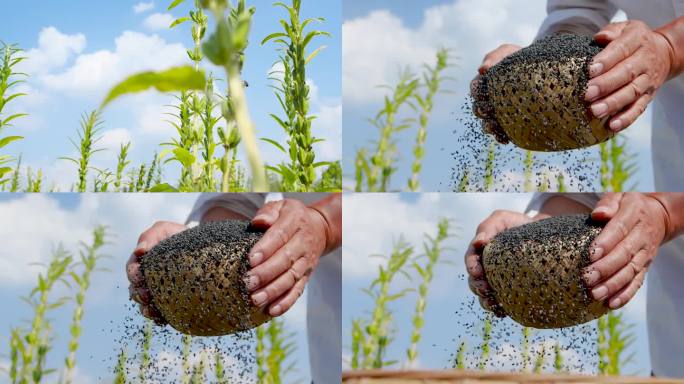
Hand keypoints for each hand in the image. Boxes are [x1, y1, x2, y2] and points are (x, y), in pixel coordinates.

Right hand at [126, 221, 186, 323]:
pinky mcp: (170, 300)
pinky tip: (164, 319)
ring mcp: (157, 290)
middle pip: (135, 290)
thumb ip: (150, 237)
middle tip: (145, 296)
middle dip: (138, 294)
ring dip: (146, 309)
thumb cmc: (177, 234)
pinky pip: (162, 312)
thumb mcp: (163, 229)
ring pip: (146, 304)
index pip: (132, 271)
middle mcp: (146, 279)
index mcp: (141, 263)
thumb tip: (139, 250)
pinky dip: (160, 317)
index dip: (133, 276)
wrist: (199, 245)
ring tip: (152, 311)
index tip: (139, 278)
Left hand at [246, 199, 328, 316]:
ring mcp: (306, 262)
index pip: (280, 236)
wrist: (320, 228)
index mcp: (295, 223)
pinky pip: (298, 290)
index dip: (266, 249)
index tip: (250, 260)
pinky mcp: (306, 276)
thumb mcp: (282, 206)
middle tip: (248, 283)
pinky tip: (272, 311)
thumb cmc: (291, 217)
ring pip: (291, 278)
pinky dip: (286, 302)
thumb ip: (268, 212)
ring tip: (255, 300)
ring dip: (273, 291)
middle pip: (285, 260)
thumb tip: (258, 223)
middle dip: (266, 273)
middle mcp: (303, 243)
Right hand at [465, 210, 533, 315]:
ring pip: (484, 295)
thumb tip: (479, 241)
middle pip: (474, 281)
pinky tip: (503, 311)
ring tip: (493, 303)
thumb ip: (488, 227)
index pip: (470, 261)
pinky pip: (502, 303)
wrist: (542, 233)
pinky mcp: (510, 290)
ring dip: (485, 301)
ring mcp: (497, 280)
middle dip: (476, 286)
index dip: (471, 268)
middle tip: (485, 289)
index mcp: (480, 251)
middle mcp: (486, 267)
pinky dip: (499, 309)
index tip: (477, 272)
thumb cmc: (518, 224)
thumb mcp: (502, 219)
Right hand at [471, 44, 520, 141]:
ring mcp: (498, 112)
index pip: (475, 88)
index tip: (480, 92)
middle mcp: (488, 99)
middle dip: (480, 111)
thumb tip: (482, 69)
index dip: (476, 91)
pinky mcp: (509, 121)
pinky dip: (501, 136)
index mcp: (484, 83)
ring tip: (493, 128)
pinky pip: (502, 132)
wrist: (541, 68)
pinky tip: (506, 139)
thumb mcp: (507, 52)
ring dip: (488, 126)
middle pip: (478, 108)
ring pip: (487, 122)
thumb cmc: (520, 57)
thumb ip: (494, 57)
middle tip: (487, 110)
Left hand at [583, 193, 667, 308]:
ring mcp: (644, 254)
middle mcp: (641, 237)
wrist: (660, 216)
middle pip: (624, 255)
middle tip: (586, 278)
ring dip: (613, 285)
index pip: (619, 230)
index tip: (590, 254)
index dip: (606, 243)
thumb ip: (608, 203)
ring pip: (630, 272)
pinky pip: (637, 282)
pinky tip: (611, 304)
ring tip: (595, 294)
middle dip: (605, 268)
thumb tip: (598, 214)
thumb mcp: (620, 197)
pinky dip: (625, 294)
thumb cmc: (629, 206)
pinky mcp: (645, 267)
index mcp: (633, 217)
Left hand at [585, 20, 673, 131]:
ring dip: (613, 103)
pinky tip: (612, 126)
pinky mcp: (648, 97)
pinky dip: (626, 119)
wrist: (664, 53)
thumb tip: (600, 37)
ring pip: (631, 93)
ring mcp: (647, 81)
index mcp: (637, 41)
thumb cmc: (634, 41)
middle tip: (587, 94)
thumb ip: (611, 31)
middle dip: (605, 85)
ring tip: (595, 111)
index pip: (621, 50)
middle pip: (626, 74)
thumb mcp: (625, 28)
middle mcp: (644, 62)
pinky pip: (638, 109)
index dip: (606, 60)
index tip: (590, 69)